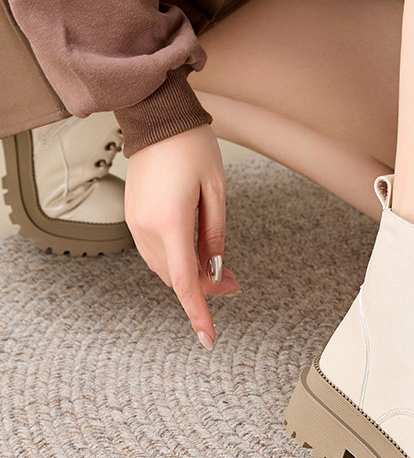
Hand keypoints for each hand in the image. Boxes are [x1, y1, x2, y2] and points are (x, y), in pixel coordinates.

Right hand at [124, 124, 241, 348]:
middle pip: (175, 277)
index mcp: (170, 223)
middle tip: (234, 282)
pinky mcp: (134, 217)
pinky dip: (176, 260)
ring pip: (165, 268)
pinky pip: (156, 251)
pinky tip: (196, 253)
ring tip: (220, 268)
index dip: (198, 313)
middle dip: (204, 288)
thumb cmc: (191, 147)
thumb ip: (215, 234)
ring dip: (190, 274)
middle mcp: (147, 228)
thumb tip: (215, 269)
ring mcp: (136, 223)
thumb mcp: (216, 190)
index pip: (184, 282)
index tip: (208, 339)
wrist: (157, 118)